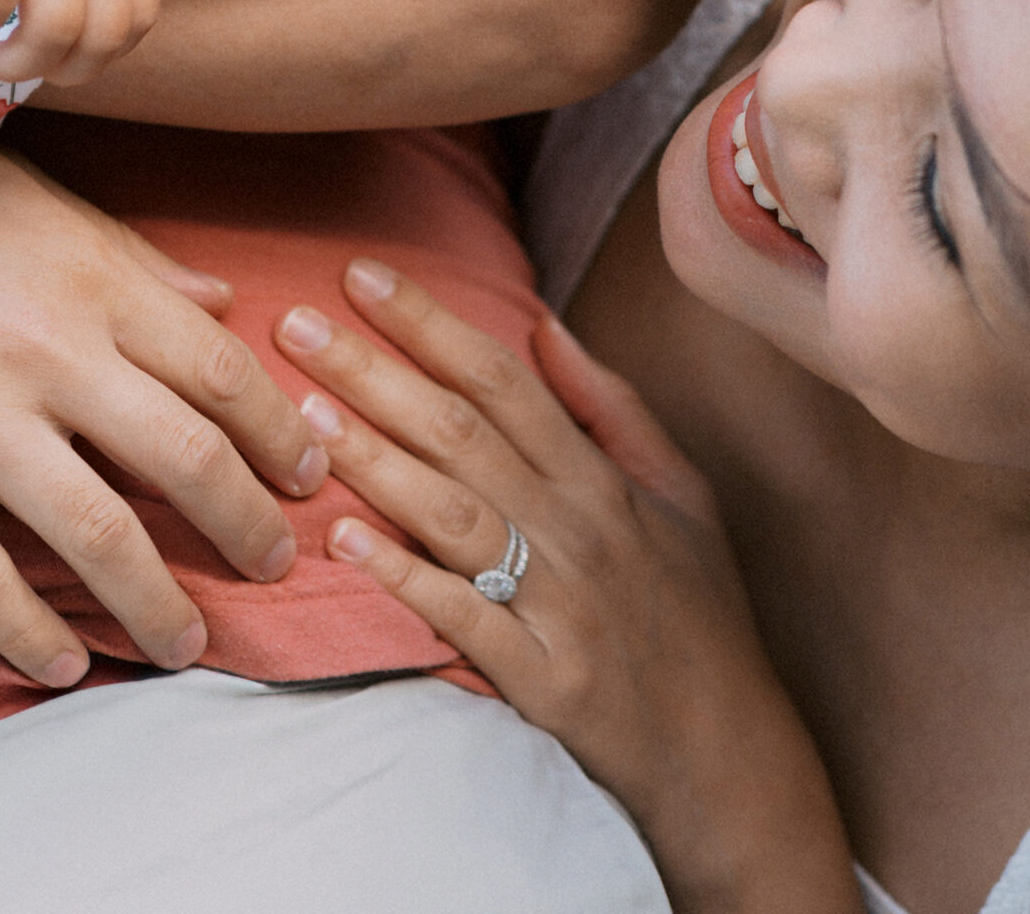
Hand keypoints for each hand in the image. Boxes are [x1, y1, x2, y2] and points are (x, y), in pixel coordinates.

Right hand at [0, 105, 327, 684]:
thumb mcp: (34, 202)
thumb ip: (135, 260)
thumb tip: (228, 300)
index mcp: (92, 276)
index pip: (223, 371)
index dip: (282, 435)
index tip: (314, 476)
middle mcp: (49, 349)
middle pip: (188, 457)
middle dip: (248, 526)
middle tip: (278, 569)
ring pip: (98, 533)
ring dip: (158, 602)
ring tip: (189, 643)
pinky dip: (32, 632)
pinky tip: (64, 664)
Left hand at [276, 262, 861, 913]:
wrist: (731, 755)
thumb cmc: (698, 616)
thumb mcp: (682, 493)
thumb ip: (612, 407)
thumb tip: (546, 326)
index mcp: (600, 477)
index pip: (502, 377)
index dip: (430, 320)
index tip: (362, 273)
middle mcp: (577, 528)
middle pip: (462, 432)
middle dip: (377, 371)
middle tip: (298, 321)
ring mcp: (559, 604)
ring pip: (455, 514)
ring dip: (376, 460)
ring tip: (304, 414)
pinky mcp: (544, 680)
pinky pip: (466, 621)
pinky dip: (407, 580)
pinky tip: (347, 542)